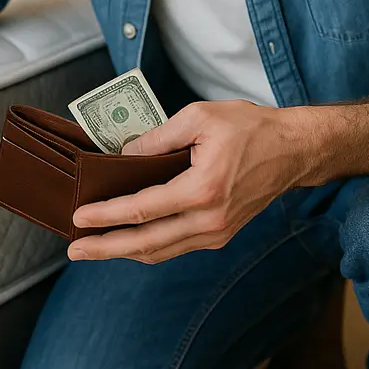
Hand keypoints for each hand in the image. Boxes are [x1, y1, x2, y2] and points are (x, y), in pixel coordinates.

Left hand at [68, 100, 307, 263]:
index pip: (142, 210)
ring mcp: (217, 232)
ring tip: (93, 247)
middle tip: (75, 249)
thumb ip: (157, 137)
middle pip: (146, 242)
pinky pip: (176, 246)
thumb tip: (123, 153)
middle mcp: (210, 220)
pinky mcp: (220, 233)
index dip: (106, 215)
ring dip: (124, 251)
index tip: (79, 217)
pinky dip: (148, 245)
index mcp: (203, 190)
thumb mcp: (198, 117)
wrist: (294, 150)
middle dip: (106, 248)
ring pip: (161, 250)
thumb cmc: (249, 128)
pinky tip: (128, 239)